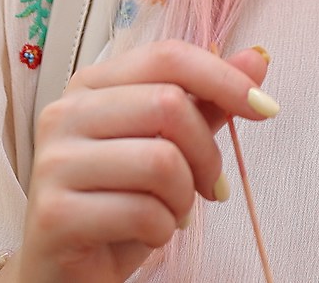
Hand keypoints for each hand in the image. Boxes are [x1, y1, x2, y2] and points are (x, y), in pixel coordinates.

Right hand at [12, 41, 275, 282]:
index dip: (224, 78)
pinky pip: (142, 212)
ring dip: (184, 198)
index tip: (265, 107)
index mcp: (90, 85)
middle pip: (169, 106)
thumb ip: (206, 103)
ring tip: (171, 213)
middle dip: (207, 154)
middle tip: (210, 187)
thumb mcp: (168, 147)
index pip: (167, 57)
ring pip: (161, 161)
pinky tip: (147, 234)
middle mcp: (63, 114)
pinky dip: (162, 230)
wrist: (69, 272)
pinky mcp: (54, 213)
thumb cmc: (119, 204)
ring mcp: (53, 162)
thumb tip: (257, 59)